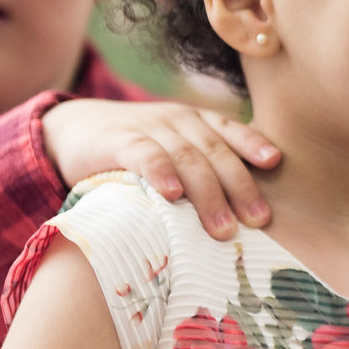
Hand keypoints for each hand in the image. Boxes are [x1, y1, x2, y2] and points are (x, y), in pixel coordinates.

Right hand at [42, 99, 279, 239]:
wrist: (72, 128)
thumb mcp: (172, 148)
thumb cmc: (135, 147)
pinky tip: (172, 195)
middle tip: (258, 221)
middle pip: (215, 152)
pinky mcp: (118, 141)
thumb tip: (240, 212)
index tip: (275, 162)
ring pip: (187, 158)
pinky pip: (145, 155)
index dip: (253, 144)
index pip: (230, 130)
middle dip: (240, 186)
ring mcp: (149, 128)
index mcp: (196, 121)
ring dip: (207, 193)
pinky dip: (161, 173)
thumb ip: (200, 166)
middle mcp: (178, 120)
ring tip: (223, 227)